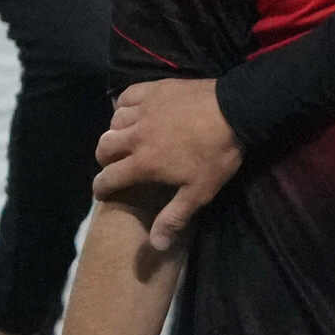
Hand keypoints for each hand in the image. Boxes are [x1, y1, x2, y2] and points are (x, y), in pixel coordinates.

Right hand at [95, 76, 244, 248]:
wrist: (234, 111)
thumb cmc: (216, 155)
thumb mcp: (198, 192)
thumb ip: (174, 217)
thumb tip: (155, 245)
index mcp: (143, 162)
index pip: (109, 177)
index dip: (100, 187)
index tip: (101, 192)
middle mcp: (135, 135)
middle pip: (104, 147)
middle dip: (105, 159)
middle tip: (114, 165)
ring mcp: (143, 110)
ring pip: (114, 122)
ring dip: (115, 132)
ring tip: (125, 139)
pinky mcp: (153, 90)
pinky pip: (127, 97)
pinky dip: (124, 106)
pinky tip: (131, 112)